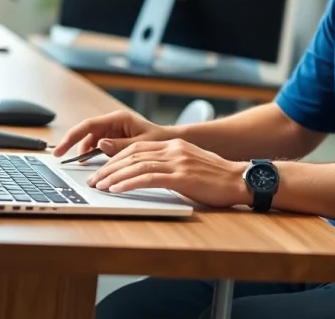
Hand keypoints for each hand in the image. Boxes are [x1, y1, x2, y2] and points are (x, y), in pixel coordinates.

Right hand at [52, 110, 173, 158]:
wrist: (169, 141)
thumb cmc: (159, 140)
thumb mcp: (140, 145)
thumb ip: (120, 146)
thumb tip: (99, 145)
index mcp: (118, 119)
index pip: (89, 125)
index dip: (72, 137)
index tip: (61, 149)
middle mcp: (113, 122)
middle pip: (86, 132)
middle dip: (74, 144)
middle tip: (60, 156)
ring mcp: (113, 129)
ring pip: (91, 139)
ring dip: (85, 151)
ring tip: (83, 164)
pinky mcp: (114, 137)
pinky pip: (98, 145)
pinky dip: (94, 153)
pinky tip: (93, 162)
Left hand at [87, 138, 249, 207]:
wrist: (241, 180)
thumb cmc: (217, 179)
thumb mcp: (189, 166)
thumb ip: (169, 166)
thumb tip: (146, 174)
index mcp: (174, 145)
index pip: (136, 149)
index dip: (115, 159)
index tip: (101, 170)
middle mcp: (173, 149)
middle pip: (132, 155)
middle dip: (108, 167)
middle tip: (94, 180)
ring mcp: (178, 161)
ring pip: (136, 165)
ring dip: (114, 176)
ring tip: (99, 186)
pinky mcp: (181, 176)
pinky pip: (148, 177)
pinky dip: (128, 183)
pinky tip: (116, 190)